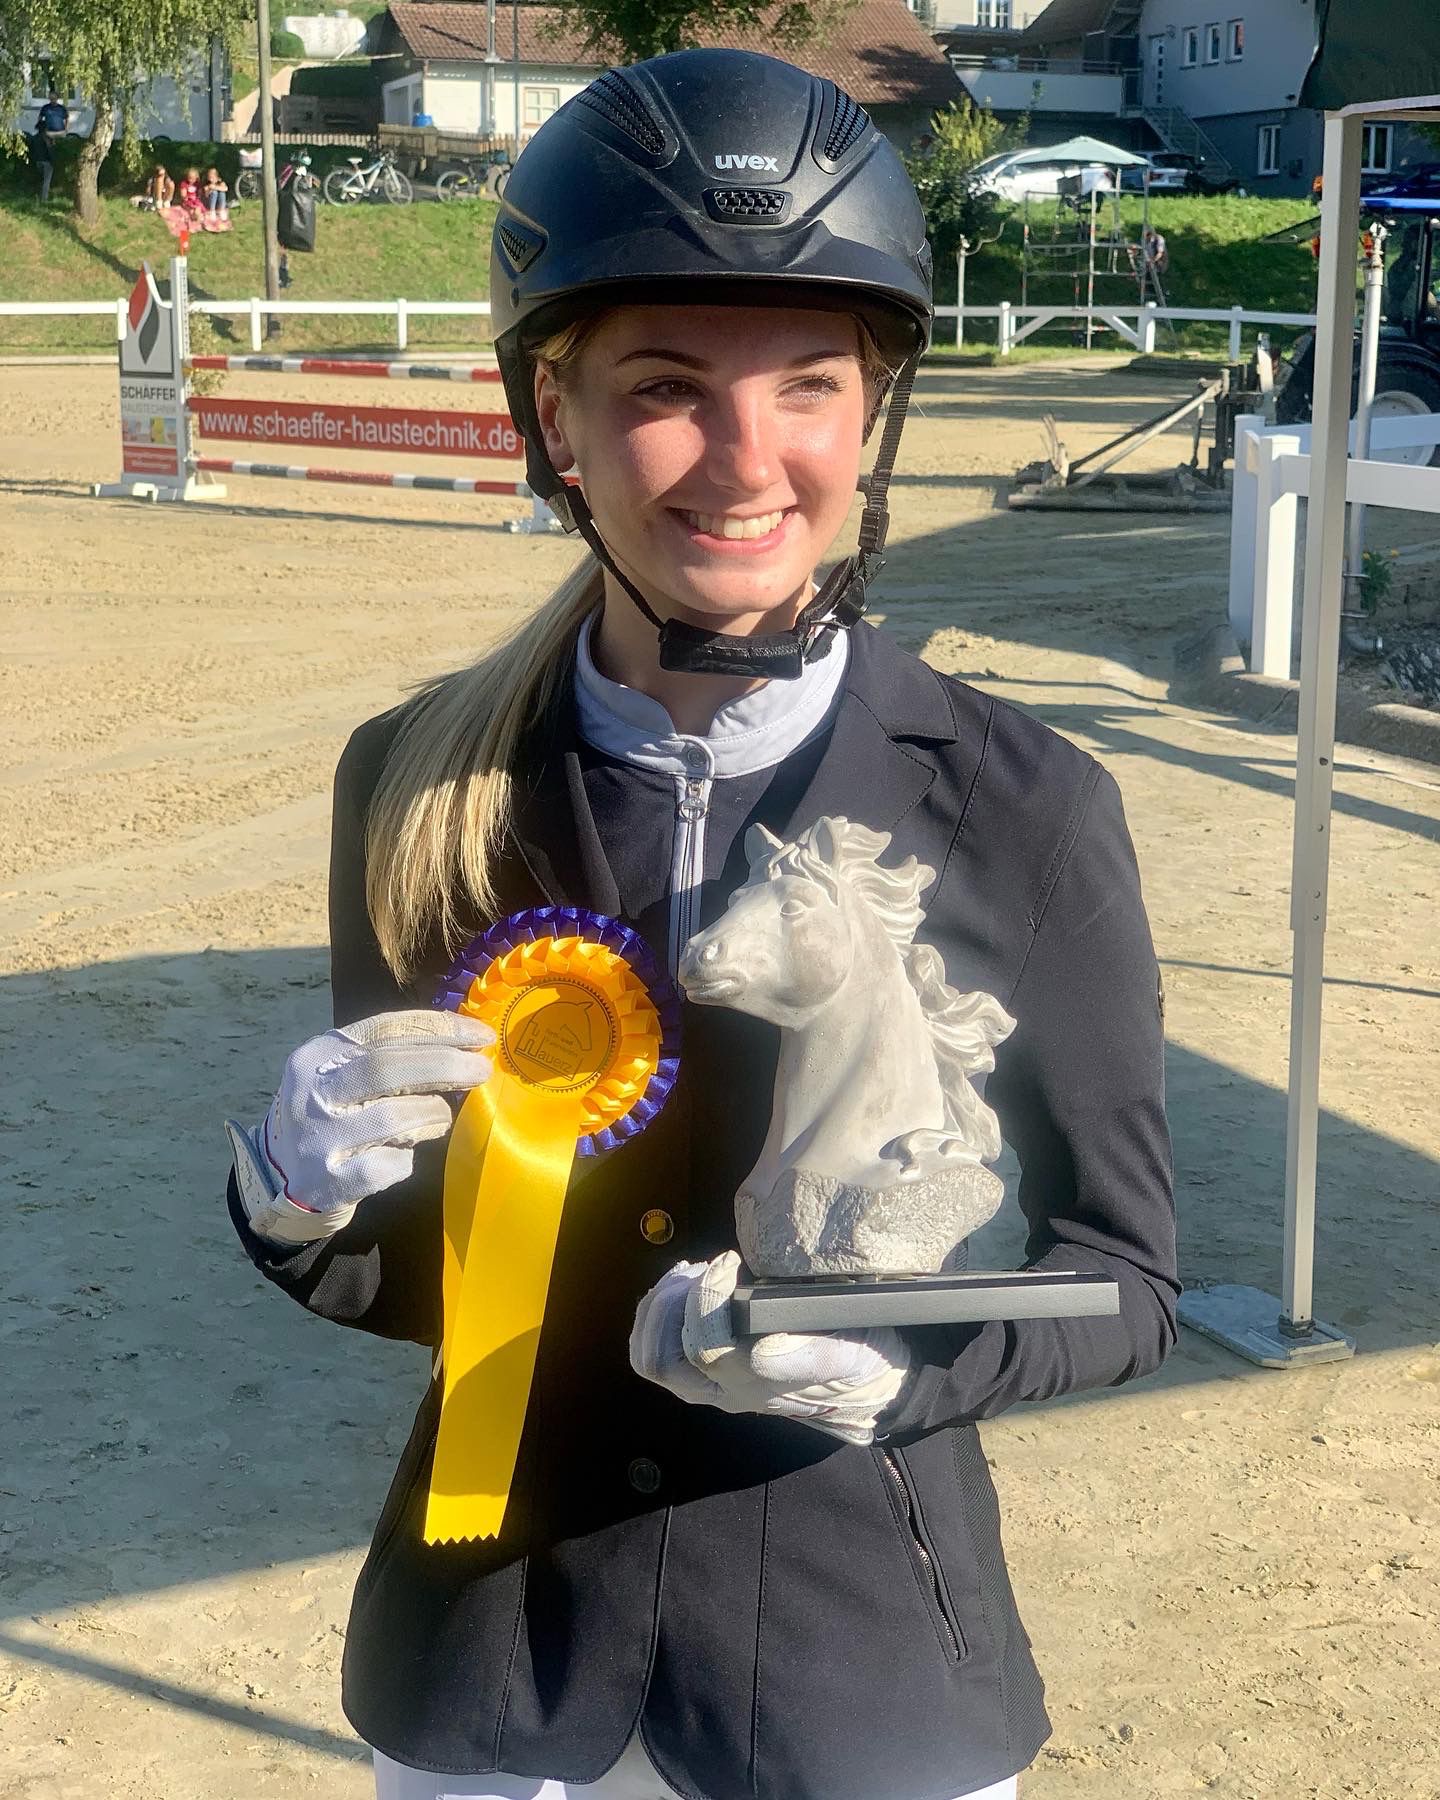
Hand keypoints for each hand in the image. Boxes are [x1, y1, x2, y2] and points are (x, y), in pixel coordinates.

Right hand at [226, 1009, 493, 1244]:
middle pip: (388, 1068)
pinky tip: (406, 1155)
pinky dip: (408, 1159)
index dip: (440, 1028)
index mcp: (319, 1053)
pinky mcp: (330, 1180)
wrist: (282, 1174)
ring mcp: (318, 1137)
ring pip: (394, 1118)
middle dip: (445, 1065)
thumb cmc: (333, 1112)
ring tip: (440, 1117)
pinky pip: (389, 1166)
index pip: (386, 1028)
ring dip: (432, 1115)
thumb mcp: (344, 1072)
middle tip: (482, 1070)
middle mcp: (312, 1091)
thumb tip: (464, 1042)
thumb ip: (391, 1054)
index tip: (481, 1035)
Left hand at [630, 1251, 909, 1446]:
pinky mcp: (705, 1371)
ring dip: (659, 1309)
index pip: (703, 1348)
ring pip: (651, 1358)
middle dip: (668, 1305)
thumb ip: (813, 1355)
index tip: (730, 1261)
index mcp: (756, 1384)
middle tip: (699, 1269)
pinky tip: (688, 1285)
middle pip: (660, 1360)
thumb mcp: (851, 1354)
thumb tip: (762, 1349)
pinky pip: (657, 1353)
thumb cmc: (858, 1359)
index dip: (705, 1298)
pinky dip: (659, 1315)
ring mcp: (711, 1384)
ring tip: (690, 1274)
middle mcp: (725, 1390)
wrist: (865, 1384)